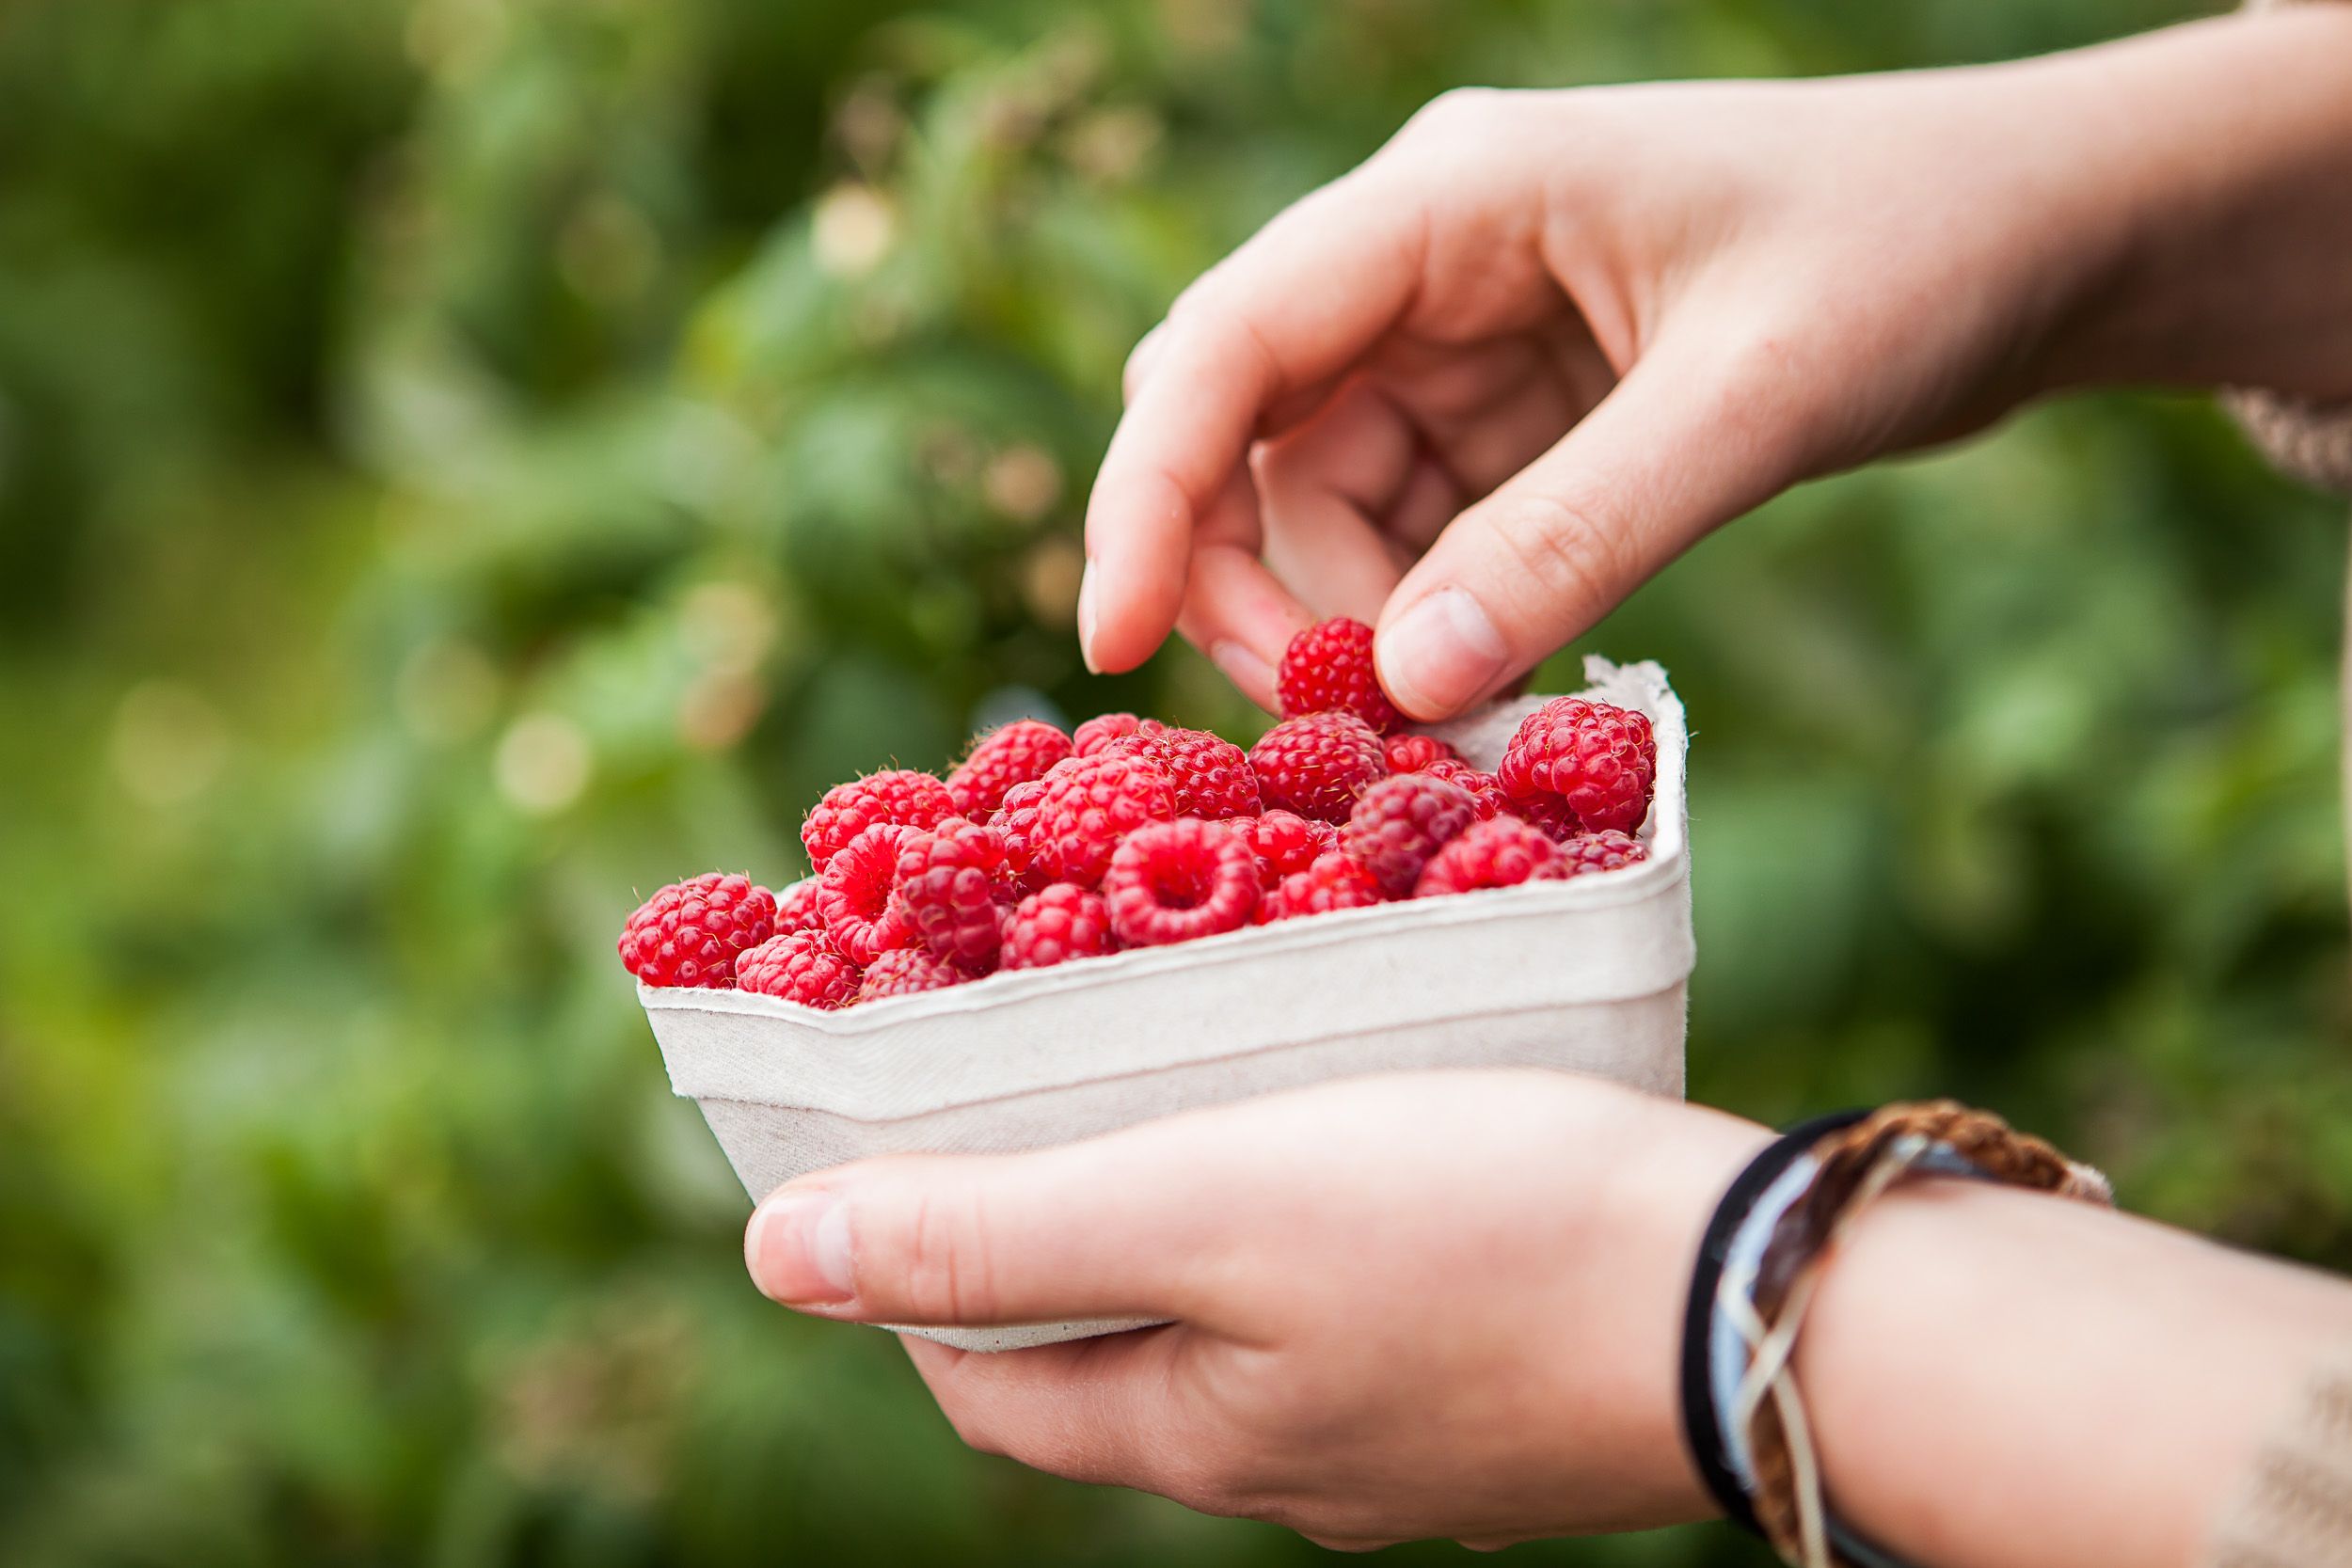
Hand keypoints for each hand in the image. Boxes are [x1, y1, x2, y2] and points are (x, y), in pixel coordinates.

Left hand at [741, 1071, 1769, 1547]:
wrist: (1767, 1294)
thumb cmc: (1481, 1233)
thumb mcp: (1207, 1209)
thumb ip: (998, 1235)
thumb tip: (782, 1255)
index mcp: (1194, 1435)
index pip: (980, 1372)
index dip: (918, 1260)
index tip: (911, 1129)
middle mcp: (1285, 1462)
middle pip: (1102, 1347)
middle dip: (1047, 1223)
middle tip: (1044, 1075)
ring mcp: (1398, 1434)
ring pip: (1229, 1322)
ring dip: (1180, 1212)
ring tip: (1189, 1078)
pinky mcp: (1490, 1381)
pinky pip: (1342, 1304)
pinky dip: (1296, 1216)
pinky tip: (1341, 1132)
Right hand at [1077, 11, 2351, 717]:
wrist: (2040, 237)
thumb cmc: (1913, 258)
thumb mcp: (1749, 399)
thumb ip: (1575, 538)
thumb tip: (1403, 688)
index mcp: (1450, 198)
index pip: (1229, 343)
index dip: (1144, 493)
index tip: (1111, 641)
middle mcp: (1426, 261)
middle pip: (1247, 437)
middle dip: (1254, 585)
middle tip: (1332, 726)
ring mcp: (1465, 340)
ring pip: (1322, 505)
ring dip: (1351, 626)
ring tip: (1441, 731)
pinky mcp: (1516, 414)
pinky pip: (1414, 534)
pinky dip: (1426, 621)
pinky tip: (1480, 690)